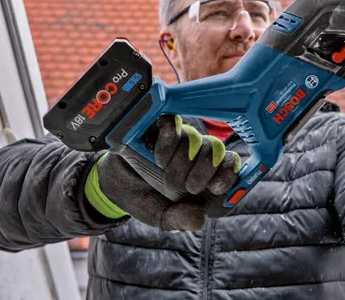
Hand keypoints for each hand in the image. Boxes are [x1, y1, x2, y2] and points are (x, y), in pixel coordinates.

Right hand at [84, 115, 240, 230]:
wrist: (114, 188)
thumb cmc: (147, 201)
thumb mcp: (164, 218)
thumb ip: (181, 220)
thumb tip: (199, 219)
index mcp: (206, 177)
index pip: (230, 164)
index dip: (227, 173)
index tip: (215, 187)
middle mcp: (196, 155)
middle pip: (215, 148)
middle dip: (201, 172)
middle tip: (183, 187)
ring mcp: (179, 140)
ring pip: (195, 137)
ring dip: (180, 161)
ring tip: (163, 173)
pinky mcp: (158, 129)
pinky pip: (172, 123)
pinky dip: (167, 141)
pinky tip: (158, 157)